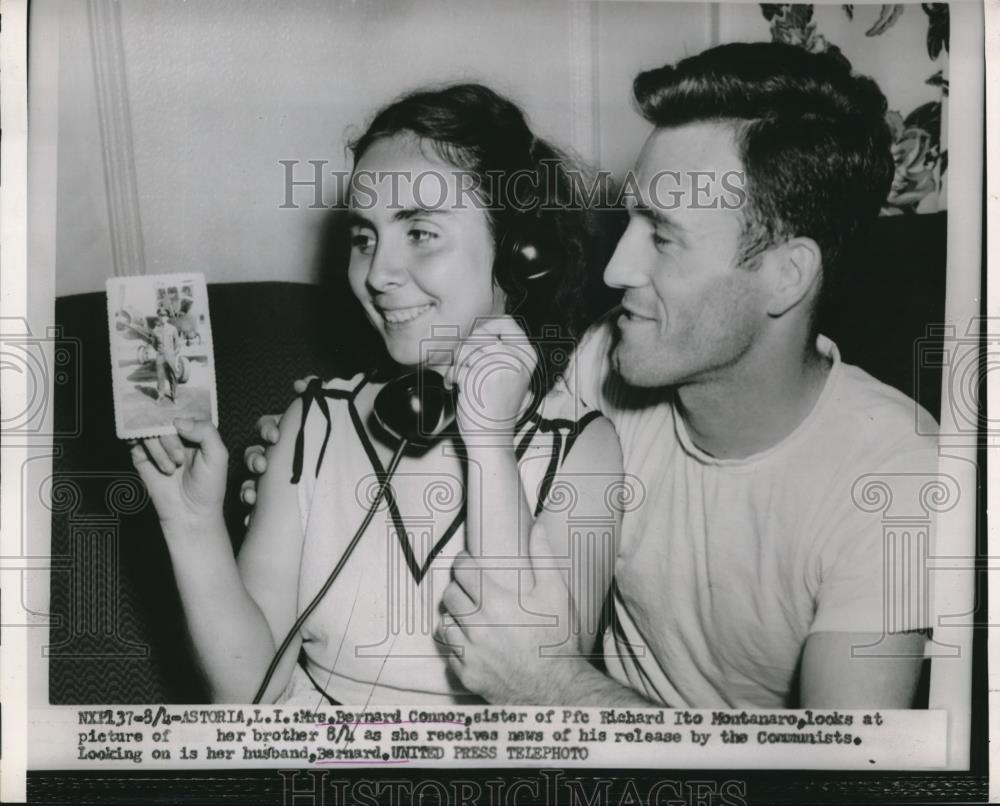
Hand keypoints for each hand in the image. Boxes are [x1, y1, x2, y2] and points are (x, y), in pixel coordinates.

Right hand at [130, 418, 227, 534]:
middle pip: (163, 417)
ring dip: (160, 449)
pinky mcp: (142, 457)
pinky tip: (154, 460)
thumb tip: (178, 420)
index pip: (183, 408)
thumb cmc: (209, 486)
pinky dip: (143, 447)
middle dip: (171, 437)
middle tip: (180, 458)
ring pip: (149, 429)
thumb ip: (205, 431)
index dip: (179, 409)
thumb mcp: (217, 455)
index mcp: (195, 430)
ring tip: (172, 468)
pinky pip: (134, 440)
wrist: (190, 513)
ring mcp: (158, 445)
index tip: (176, 415)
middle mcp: (176, 435)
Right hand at [239, 375, 316, 510]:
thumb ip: (312, 401)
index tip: (275, 436)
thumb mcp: (320, 429)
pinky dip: (249, 500)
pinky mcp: (267, 499)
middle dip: (256, 458)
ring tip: (253, 494)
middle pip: (256, 451)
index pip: (269, 427)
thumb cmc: (324, 460)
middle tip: (263, 466)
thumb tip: (305, 381)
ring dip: (249, 484)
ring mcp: (270, 479)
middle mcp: (277, 457)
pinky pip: (251, 496)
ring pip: (251, 477)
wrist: (329, 504)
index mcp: (288, 439)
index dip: (268, 429)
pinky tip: (251, 507)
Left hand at [438, 522, 584, 702]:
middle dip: (458, 588)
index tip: (468, 563)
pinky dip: (456, 645)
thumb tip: (536, 526)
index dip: (463, 563)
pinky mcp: (467, 675)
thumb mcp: (556, 593)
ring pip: (445, 624)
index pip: (462, 571)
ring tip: (469, 616)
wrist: (558, 689)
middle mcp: (476, 626)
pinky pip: (449, 653)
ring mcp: (470, 653)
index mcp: (495, 602)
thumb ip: (542, 556)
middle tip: (470, 590)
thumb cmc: (558, 640)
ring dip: (454, 617)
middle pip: (450, 596)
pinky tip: (471, 642)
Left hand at [447, 317, 536, 436]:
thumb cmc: (496, 407)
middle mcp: (517, 360)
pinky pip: (457, 367)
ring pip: (466, 348)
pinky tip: (458, 388)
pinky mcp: (480, 379)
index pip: (508, 322)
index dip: (487, 327)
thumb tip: (479, 326)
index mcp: (527, 356)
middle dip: (466, 349)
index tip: (476, 342)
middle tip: (465, 365)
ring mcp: (499, 369)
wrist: (492, 438)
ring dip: (458, 364)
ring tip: (462, 378)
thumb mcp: (510, 374)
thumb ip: (502, 350)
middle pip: (481, 333)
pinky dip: (452, 377)